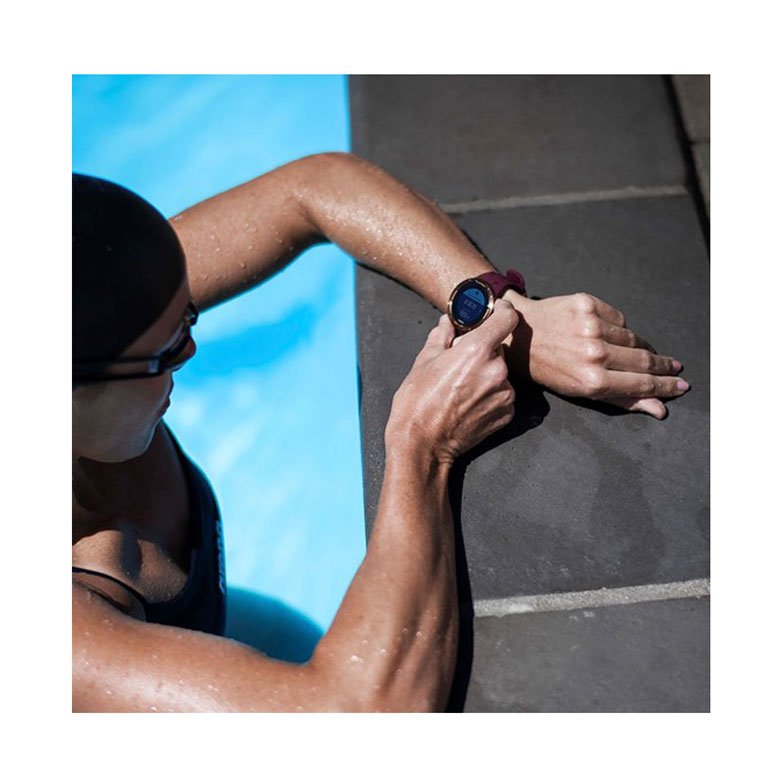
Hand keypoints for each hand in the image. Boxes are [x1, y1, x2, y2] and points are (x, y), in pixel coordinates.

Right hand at [385, 300, 519, 464]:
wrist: (422, 445)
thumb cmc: (417, 403)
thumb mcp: (424, 361)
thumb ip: (443, 335)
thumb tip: (449, 321)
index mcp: (477, 351)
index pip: (506, 318)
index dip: (501, 312)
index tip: (494, 314)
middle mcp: (497, 371)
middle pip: (499, 348)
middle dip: (483, 351)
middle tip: (460, 363)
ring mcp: (505, 394)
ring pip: (500, 373)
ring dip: (487, 374)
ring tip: (461, 387)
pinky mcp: (507, 413)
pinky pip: (502, 394)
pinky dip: (490, 394)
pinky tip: (468, 402)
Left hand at [504, 291, 688, 419]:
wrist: (518, 335)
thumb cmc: (549, 368)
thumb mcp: (581, 392)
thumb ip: (623, 399)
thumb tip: (659, 408)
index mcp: (593, 380)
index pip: (643, 383)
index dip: (666, 385)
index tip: (681, 385)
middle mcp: (595, 353)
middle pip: (644, 360)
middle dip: (662, 366)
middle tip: (675, 367)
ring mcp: (591, 326)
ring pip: (633, 337)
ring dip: (637, 346)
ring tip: (632, 351)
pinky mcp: (588, 304)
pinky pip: (618, 318)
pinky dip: (617, 326)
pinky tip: (605, 332)